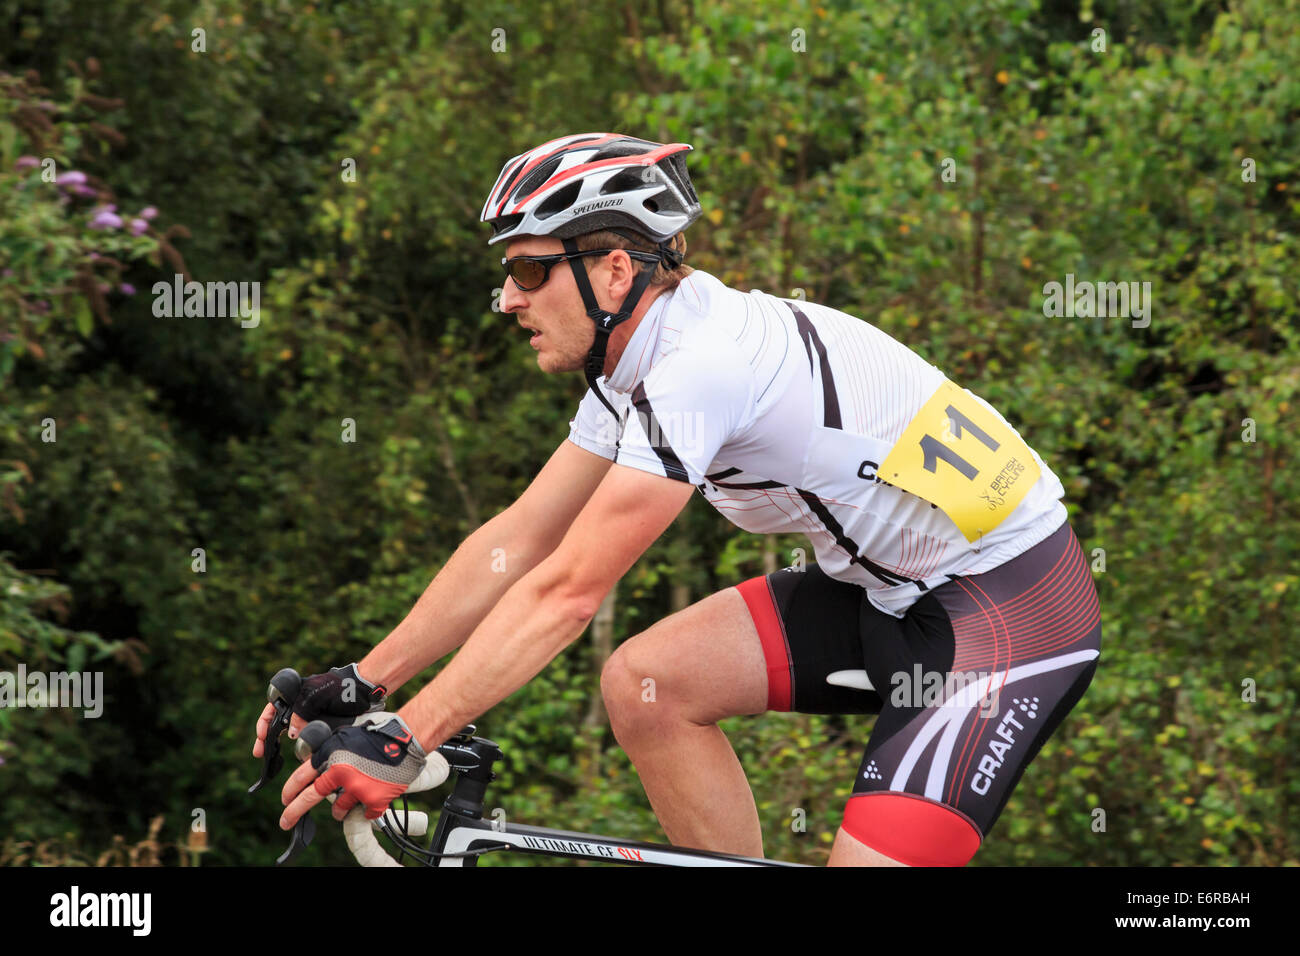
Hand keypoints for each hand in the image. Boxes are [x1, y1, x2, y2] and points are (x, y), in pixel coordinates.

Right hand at [252, 663, 385, 757]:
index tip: (261, 737)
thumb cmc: (341, 687)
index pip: (272, 708)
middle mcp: (301, 709)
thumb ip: (300, 713)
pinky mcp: (324, 729)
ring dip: (283, 747)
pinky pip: (310, 742)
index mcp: (296, 695)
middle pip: (277, 725)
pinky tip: (302, 760)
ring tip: (276, 760)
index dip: (263, 723)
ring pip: (293, 737)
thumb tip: (289, 734)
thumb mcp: (316, 695)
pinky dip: (303, 751)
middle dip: (266, 739)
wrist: (366, 691)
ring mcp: (312, 720)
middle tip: (260, 754)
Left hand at [279, 715, 426, 828]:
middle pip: (310, 798)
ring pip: (339, 808)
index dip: (290, 791)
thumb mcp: (346, 736)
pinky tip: (375, 797)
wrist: (405, 739)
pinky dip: (369, 808)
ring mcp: (356, 788)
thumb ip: (331, 752)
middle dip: (294, 812)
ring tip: (347, 805)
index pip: (300, 777)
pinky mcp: (373, 799)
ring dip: (341, 809)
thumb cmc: (379, 732)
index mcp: (330, 754)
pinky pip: (366, 813)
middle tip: (285, 822)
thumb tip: (320, 766)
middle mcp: (339, 773)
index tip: (285, 800)